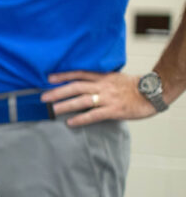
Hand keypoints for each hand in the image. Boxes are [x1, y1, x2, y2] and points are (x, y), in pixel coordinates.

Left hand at [41, 70, 156, 126]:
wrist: (153, 93)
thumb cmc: (134, 87)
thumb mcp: (115, 78)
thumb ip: (100, 81)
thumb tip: (84, 85)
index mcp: (103, 77)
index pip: (79, 74)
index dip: (64, 75)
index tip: (49, 78)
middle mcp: (103, 86)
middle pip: (76, 87)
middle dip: (58, 92)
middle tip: (43, 97)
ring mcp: (108, 98)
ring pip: (82, 100)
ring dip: (66, 105)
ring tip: (53, 110)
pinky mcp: (114, 110)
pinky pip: (94, 115)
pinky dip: (81, 119)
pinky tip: (71, 122)